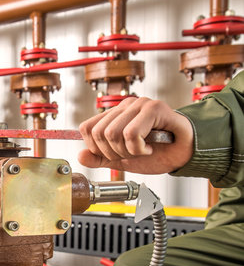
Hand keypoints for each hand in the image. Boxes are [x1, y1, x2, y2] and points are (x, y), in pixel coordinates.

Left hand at [78, 97, 193, 173]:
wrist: (185, 154)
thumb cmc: (158, 153)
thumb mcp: (122, 160)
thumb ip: (100, 158)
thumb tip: (80, 155)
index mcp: (115, 115)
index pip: (87, 128)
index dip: (95, 148)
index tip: (113, 155)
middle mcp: (125, 106)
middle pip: (98, 133)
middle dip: (113, 153)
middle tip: (130, 154)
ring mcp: (139, 105)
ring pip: (112, 133)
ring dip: (127, 151)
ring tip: (141, 150)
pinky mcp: (154, 108)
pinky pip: (131, 133)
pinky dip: (138, 148)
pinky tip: (149, 147)